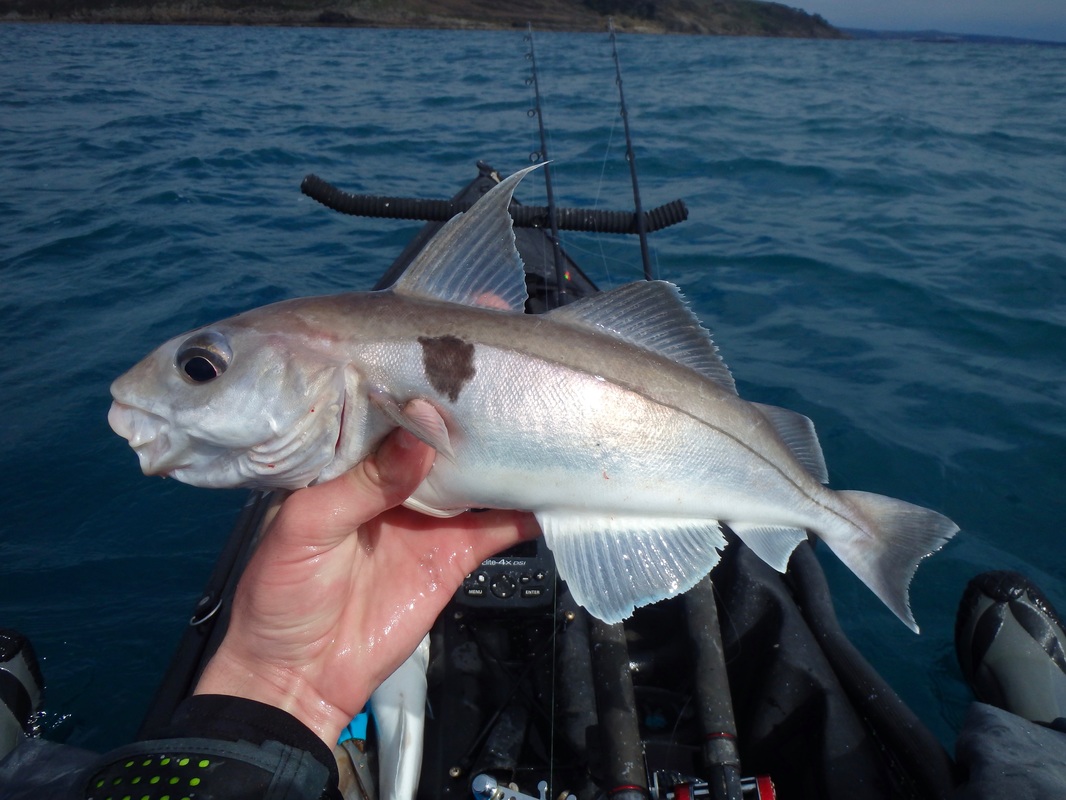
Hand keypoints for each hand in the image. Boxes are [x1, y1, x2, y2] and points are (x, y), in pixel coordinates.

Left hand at [194, 404, 539, 745]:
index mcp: (349, 464)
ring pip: (475, 478)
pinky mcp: (454, 555)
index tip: (456, 358)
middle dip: (472, 417)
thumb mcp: (307, 527)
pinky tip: (558, 490)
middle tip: (516, 384)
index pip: (388, 415)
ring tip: (546, 425)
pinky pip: (497, 529)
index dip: (417, 388)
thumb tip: (421, 431)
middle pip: (440, 442)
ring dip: (507, 458)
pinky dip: (528, 512)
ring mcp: (428, 518)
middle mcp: (393, 481)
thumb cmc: (281, 592)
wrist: (299, 677)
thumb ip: (365, 481)